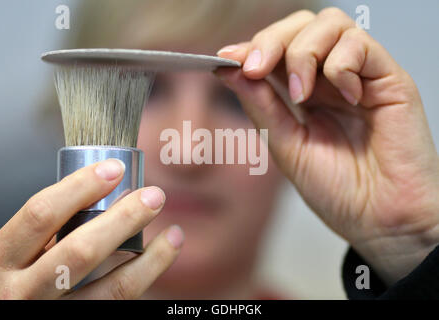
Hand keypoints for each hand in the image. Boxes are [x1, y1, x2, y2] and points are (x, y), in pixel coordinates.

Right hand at [0, 159, 182, 298]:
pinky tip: (159, 262)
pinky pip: (118, 304)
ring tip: (174, 234)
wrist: (6, 314)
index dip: (80, 186)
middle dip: (124, 219)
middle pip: (80, 251)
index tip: (114, 168)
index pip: (40, 214)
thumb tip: (107, 193)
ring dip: (151, 259)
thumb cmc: (12, 283)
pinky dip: (145, 280)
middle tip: (154, 196)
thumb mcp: (15, 255)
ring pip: (111, 289)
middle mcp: (19, 293)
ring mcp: (50, 315)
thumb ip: (48, 231)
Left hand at [216, 8, 438, 284]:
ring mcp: (359, 76)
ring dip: (303, 53)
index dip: (252, 48)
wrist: (379, 221)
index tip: (226, 59)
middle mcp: (330, 80)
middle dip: (271, 42)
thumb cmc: (338, 191)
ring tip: (301, 95)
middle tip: (255, 68)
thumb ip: (261, 104)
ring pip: (329, 25)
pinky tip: (345, 96)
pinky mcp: (389, 79)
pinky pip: (360, 44)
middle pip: (300, 27)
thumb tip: (228, 69)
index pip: (277, 50)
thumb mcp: (286, 145)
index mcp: (305, 94)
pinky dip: (341, 64)